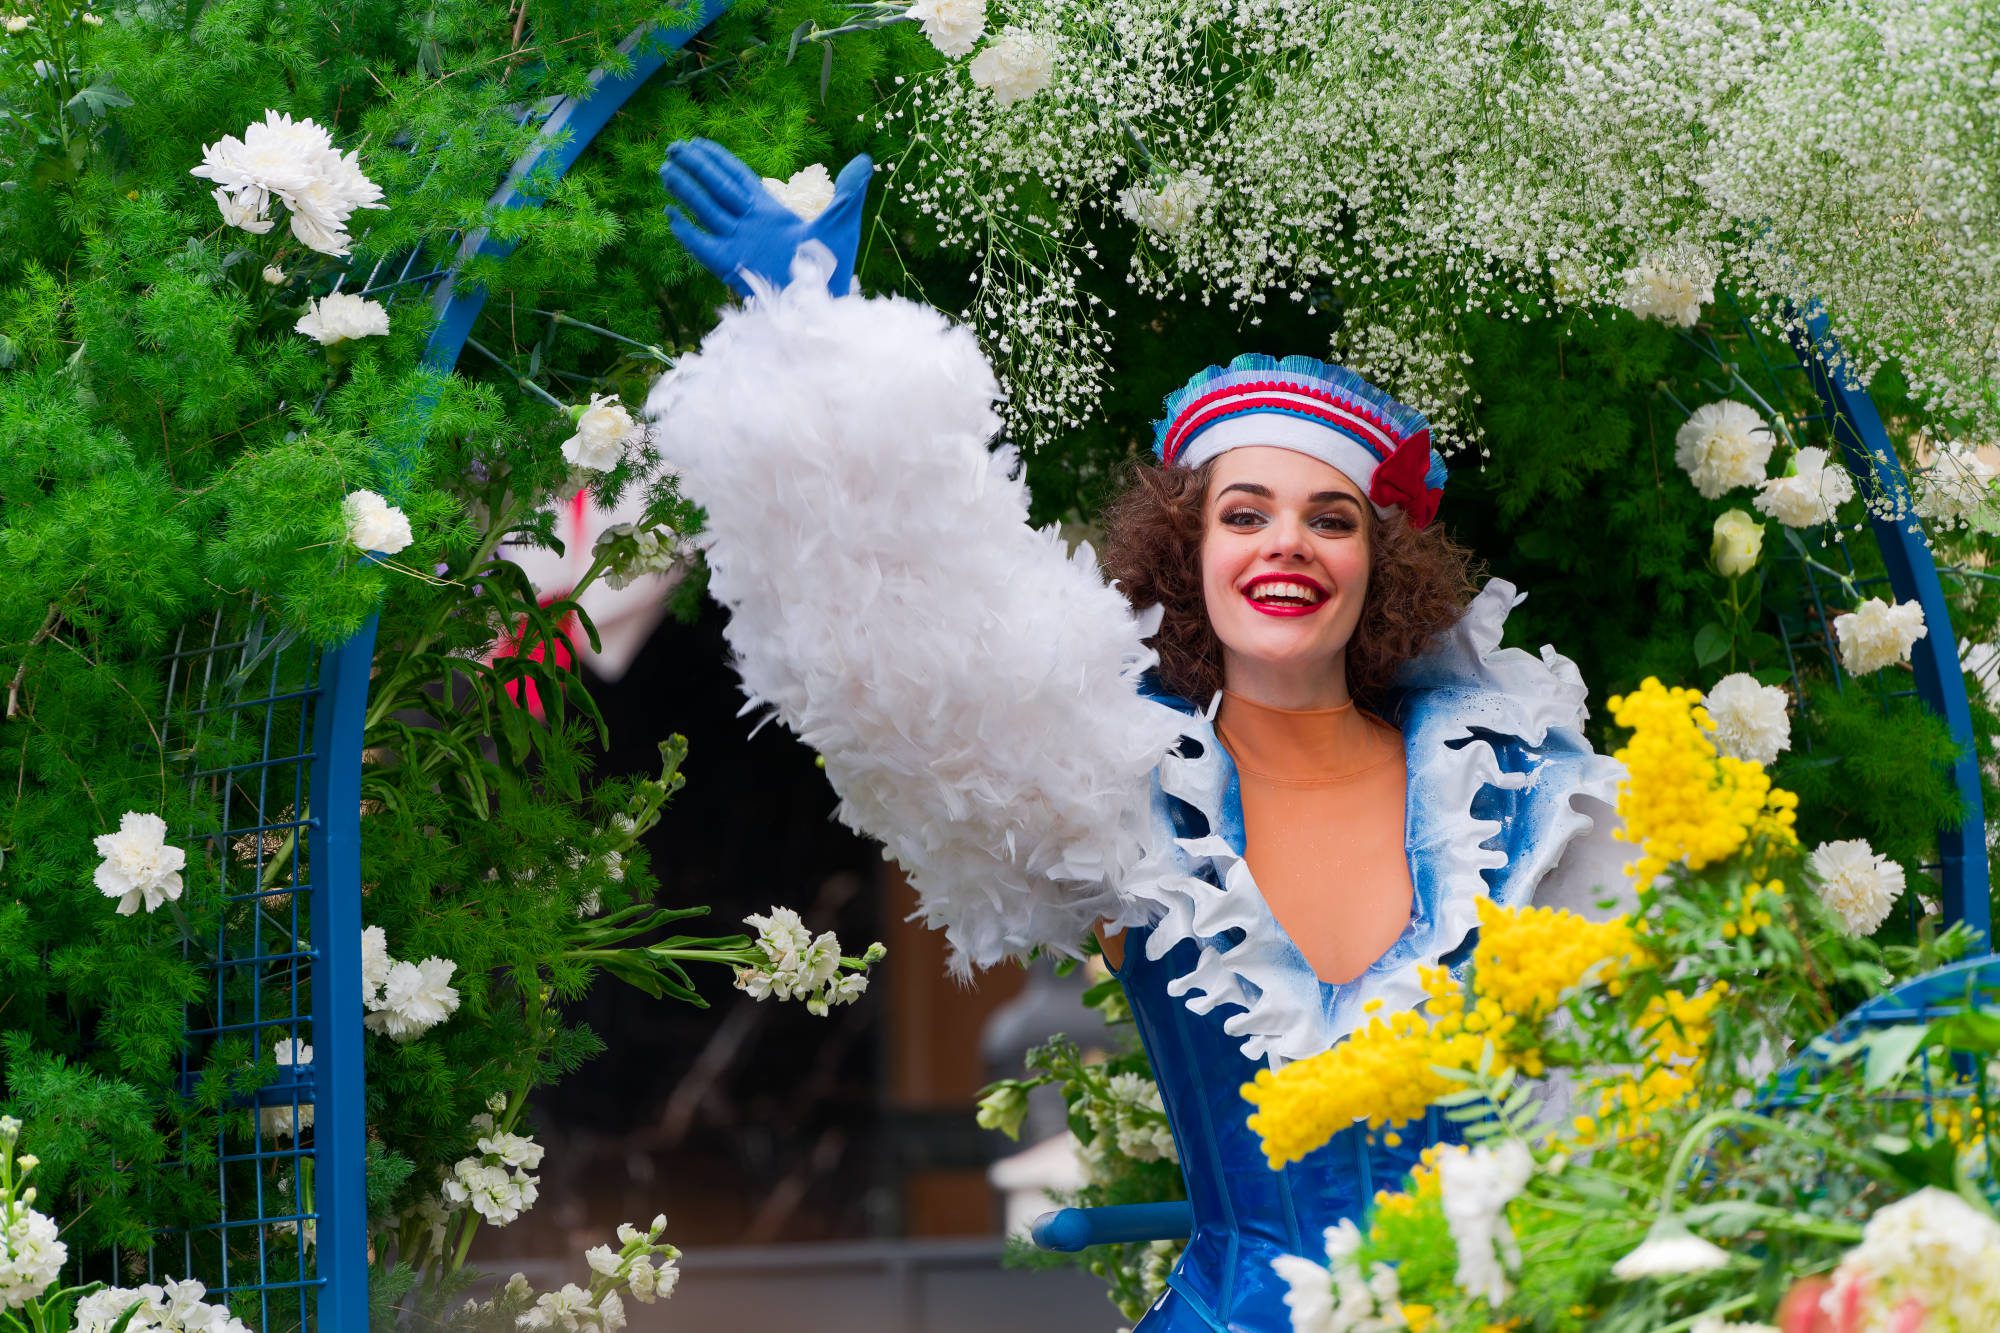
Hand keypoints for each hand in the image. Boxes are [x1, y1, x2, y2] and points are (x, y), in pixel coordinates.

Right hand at [660, 139, 871, 297]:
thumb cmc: (832, 266)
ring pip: (706, 210)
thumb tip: (865, 159)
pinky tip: (670, 215)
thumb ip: (849, 191)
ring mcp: (738, 244)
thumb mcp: (843, 222)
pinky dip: (686, 231)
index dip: (718, 159)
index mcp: (771, 211)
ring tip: (665, 170)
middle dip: (695, 168)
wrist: (823, 304)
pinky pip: (703, 246)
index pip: (738, 177)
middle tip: (673, 147)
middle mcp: (750, 225)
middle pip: (716, 188)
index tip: (698, 142)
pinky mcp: (731, 266)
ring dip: (686, 191)